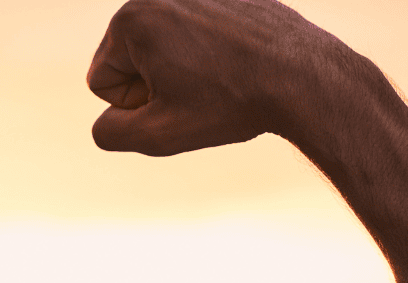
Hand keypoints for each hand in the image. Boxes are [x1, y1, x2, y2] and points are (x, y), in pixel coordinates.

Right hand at [85, 0, 360, 156]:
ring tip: (221, 78)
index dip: (135, 106)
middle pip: (129, 58)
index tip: (177, 102)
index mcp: (132, 21)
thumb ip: (110, 133)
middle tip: (201, 91)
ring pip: (164, 46)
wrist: (306, 77)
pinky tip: (238, 64)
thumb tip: (106, 121)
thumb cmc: (232, 104)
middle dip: (156, 82)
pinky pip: (196, 32)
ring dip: (182, 68)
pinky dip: (209, 52)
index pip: (101, 80)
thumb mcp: (159, 135)